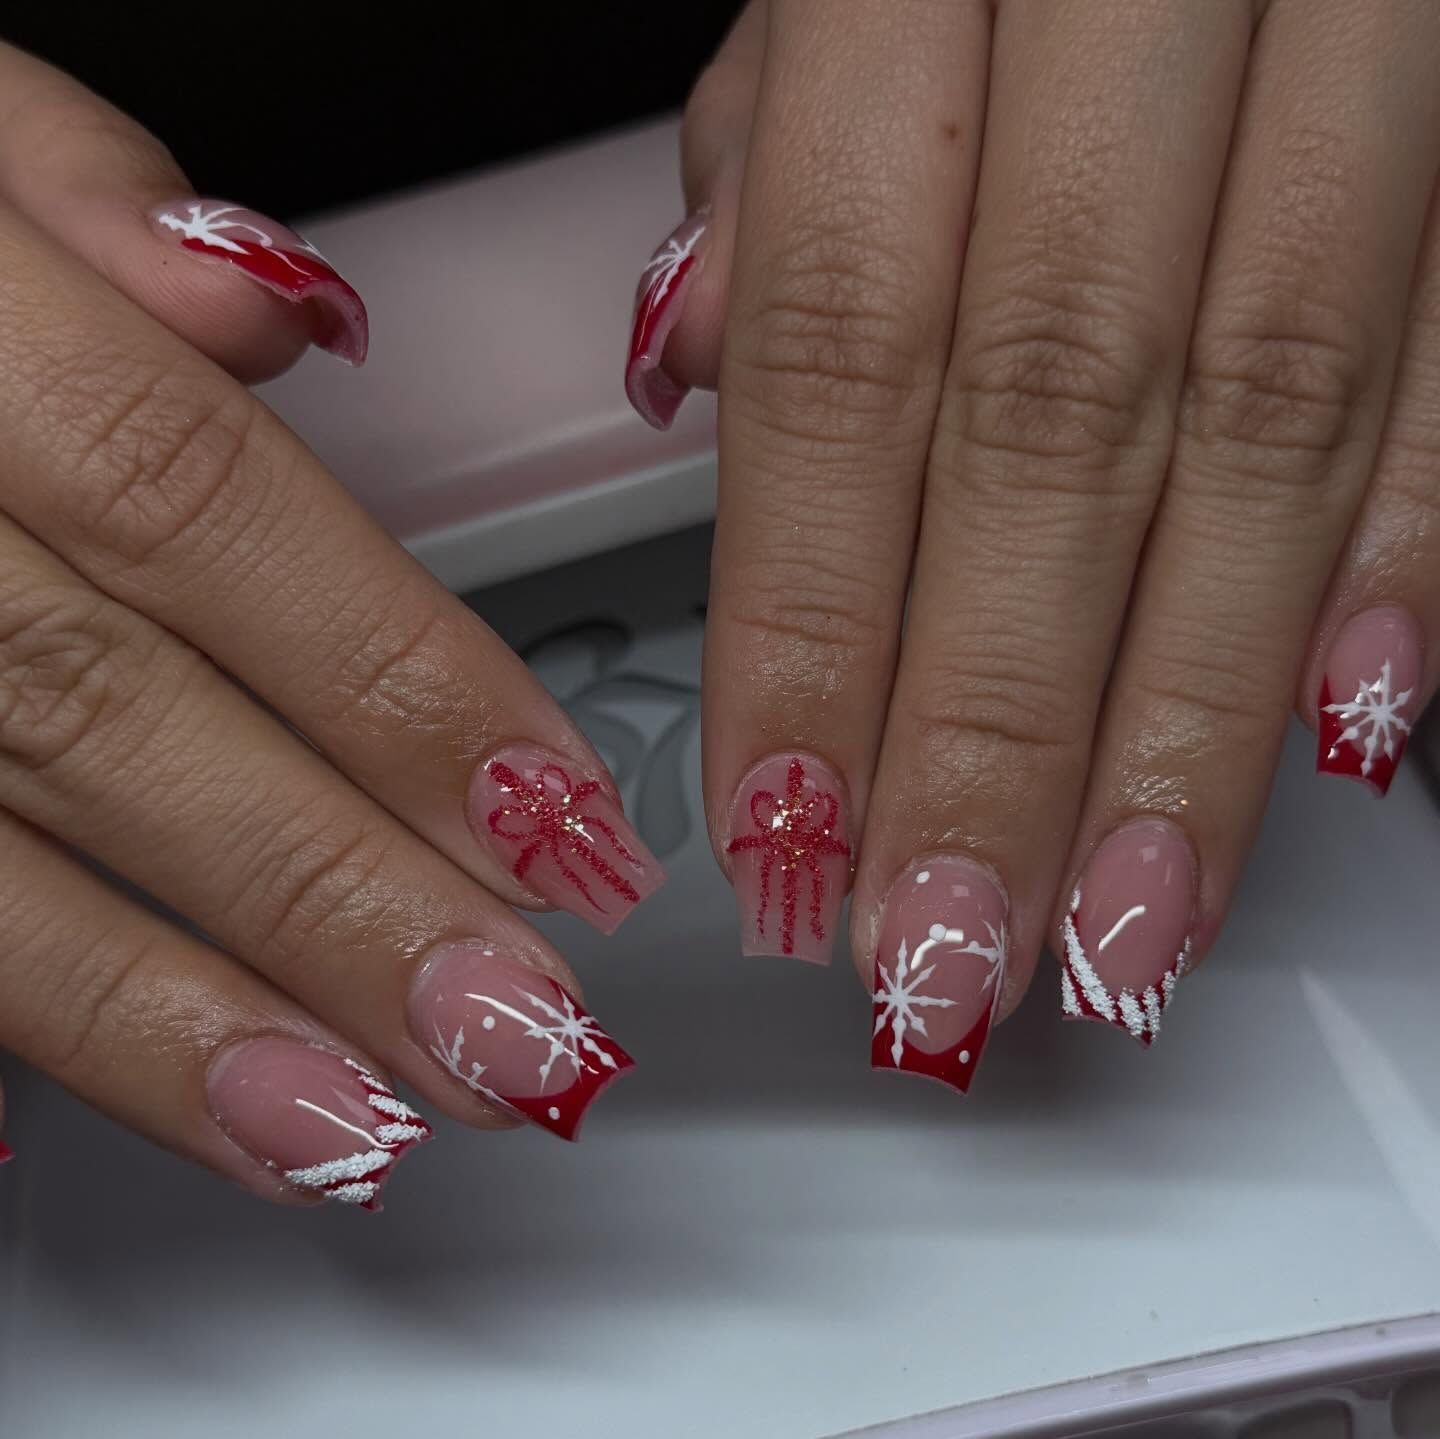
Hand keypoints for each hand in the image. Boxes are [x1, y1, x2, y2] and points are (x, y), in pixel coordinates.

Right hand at [0, 43, 661, 1204]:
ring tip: (368, 1126)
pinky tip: (166, 1114)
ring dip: (187, 1022)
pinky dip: (29, 1029)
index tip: (559, 817)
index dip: (400, 680)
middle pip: (118, 721)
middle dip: (339, 897)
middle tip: (518, 1026)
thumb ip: (89, 199)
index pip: (208, 514)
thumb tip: (268, 305)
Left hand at [627, 0, 1438, 1081]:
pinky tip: (1344, 728)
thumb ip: (776, 154)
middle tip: (944, 950)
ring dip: (1187, 714)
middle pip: (1054, 427)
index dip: (813, 624)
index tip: (790, 834)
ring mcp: (1373, 29)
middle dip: (994, 727)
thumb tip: (703, 360)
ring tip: (1116, 921)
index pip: (845, 355)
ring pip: (1272, 421)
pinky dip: (1409, 552)